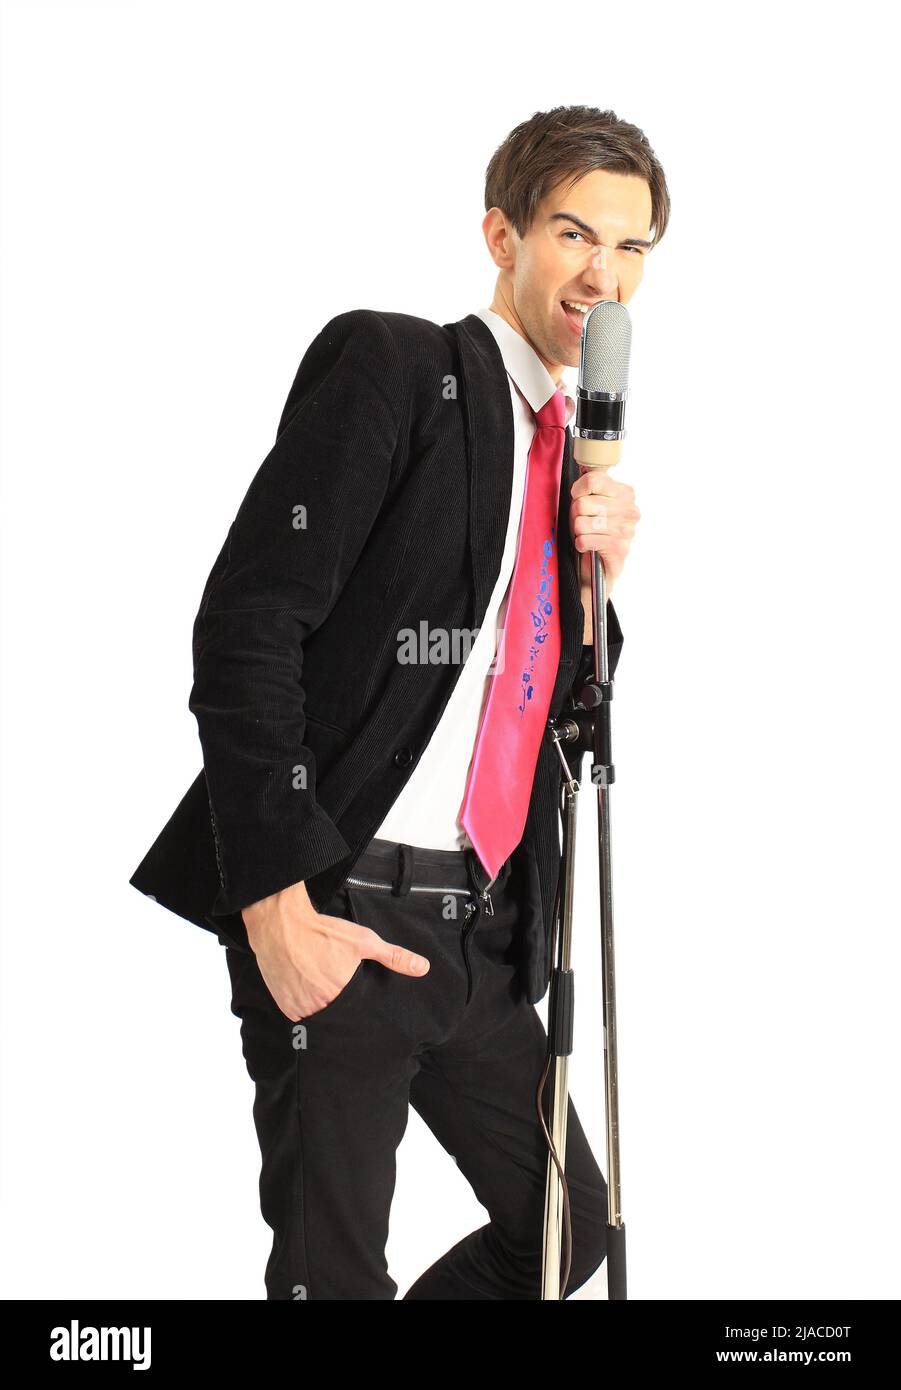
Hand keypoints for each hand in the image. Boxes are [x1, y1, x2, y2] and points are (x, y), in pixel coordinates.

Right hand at [240, 881, 429, 1020]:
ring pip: (316, 1016)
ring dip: (320, 1005)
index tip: (351, 991)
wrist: (281, 923)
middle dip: (338, 1003)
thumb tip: (422, 968)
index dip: (356, 1004)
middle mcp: (318, 1007)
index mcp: (340, 997)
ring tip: (319, 982)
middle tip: (332, 981)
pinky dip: (303, 1003)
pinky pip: (298, 1013)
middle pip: (335, 1015)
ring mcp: (298, 1008)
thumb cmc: (323, 932)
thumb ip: (394, 957)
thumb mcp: (364, 941)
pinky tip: (305, 985)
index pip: (355, 1014)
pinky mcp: (282, 1005)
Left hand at [569, 471, 639, 634]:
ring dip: (577, 531)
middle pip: (584, 503)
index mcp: (625, 493)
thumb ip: (587, 488)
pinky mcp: (619, 550)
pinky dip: (580, 544)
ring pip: (582, 522)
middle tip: (582, 522)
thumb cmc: (591, 532)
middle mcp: (630, 510)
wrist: (596, 569)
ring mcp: (626, 531)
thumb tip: (581, 480)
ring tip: (585, 534)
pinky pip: (586, 539)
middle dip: (575, 514)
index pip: (593, 480)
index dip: (577, 490)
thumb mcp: (589, 504)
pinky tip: (586, 546)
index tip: (578, 498)